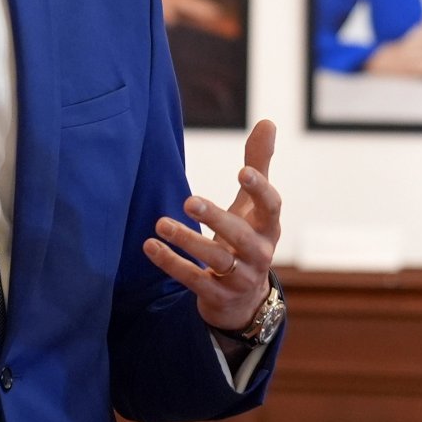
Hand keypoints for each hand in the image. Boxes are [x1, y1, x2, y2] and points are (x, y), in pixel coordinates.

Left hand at [144, 120, 280, 332]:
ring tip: (160, 224)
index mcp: (268, 227)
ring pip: (217, 260)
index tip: (242, 172)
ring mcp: (239, 278)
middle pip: (241, 236)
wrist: (244, 301)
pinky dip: (172, 264)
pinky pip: (194, 280)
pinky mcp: (217, 296)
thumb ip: (258, 165)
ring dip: (188, 241)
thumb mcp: (253, 206)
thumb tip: (267, 121)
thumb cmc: (247, 239)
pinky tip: (150, 246)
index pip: (271, 207)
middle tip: (189, 200)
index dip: (259, 190)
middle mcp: (259, 254)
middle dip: (216, 218)